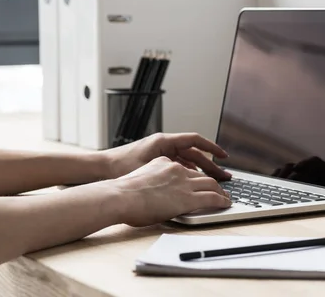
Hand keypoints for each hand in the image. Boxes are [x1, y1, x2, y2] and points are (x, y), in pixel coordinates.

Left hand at [102, 132, 230, 180]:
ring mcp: (159, 153)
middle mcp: (163, 145)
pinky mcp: (154, 162)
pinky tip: (193, 184)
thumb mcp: (150, 169)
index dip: (211, 148)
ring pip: (186, 161)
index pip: (194, 141)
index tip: (224, 156)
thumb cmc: (120, 168)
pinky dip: (187, 173)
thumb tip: (192, 179)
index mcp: (163, 142)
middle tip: (224, 176)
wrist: (100, 169)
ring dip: (200, 170)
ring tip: (212, 182)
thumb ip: (171, 173)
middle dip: (210, 165)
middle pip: (193, 153)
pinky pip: (177, 166)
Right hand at [113, 156, 231, 226]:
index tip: (199, 181)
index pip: (185, 168)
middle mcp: (176, 169)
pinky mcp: (189, 197)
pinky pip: (212, 197)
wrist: (120, 196)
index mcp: (164, 162)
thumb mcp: (140, 179)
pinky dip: (221, 200)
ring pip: (210, 184)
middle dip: (213, 180)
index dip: (194, 176)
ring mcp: (184, 182)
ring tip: (225, 197)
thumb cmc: (122, 194)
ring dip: (220, 191)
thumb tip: (153, 193)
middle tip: (221, 187)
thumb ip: (151, 181)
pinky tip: (225, 203)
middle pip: (201, 174)